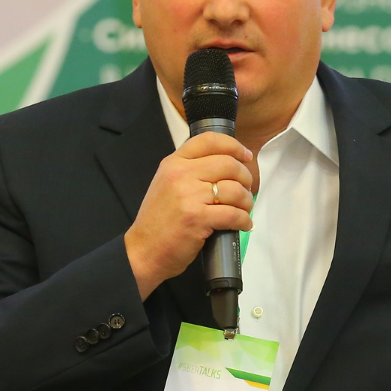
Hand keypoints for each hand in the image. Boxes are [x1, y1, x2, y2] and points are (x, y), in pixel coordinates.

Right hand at [123, 132, 257, 298]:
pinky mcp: (197, 219)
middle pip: (228, 164)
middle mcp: (180, 174)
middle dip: (245, 177)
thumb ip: (189, 171)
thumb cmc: (158, 221)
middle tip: (246, 189)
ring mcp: (189, 196)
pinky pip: (233, 214)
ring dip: (246, 201)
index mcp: (173, 163)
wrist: (143, 250)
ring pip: (234, 189)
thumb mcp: (166, 184)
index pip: (209, 140)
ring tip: (244, 209)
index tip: (245, 156)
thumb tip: (225, 166)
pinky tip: (243, 224)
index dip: (233, 146)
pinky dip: (244, 220)